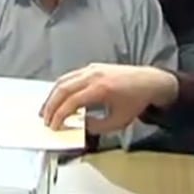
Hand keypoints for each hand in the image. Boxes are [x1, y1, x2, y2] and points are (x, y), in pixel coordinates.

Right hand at [40, 64, 178, 133]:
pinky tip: (57, 98)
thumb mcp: (117, 121)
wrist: (148, 82)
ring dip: (52, 95)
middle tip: (44, 119)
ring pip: (63, 80)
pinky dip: (60, 88)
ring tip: (46, 110)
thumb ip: (96, 126)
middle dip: (50, 105)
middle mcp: (92, 76)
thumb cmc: (134, 102)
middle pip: (62, 88)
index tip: (53, 126)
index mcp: (100, 89)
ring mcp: (90, 69)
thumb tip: (78, 127)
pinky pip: (69, 76)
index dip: (59, 115)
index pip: (71, 102)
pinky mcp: (90, 67)